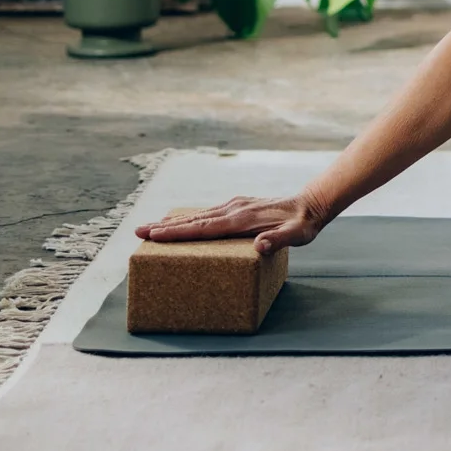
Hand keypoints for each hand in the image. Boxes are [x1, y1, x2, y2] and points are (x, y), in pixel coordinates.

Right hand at [134, 192, 327, 254]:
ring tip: (150, 228)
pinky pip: (208, 213)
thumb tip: (260, 246)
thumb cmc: (303, 225)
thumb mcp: (296, 236)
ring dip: (173, 222)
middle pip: (193, 220)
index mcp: (242, 220)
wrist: (312, 204)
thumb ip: (278, 241)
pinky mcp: (239, 206)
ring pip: (197, 215)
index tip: (154, 236)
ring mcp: (235, 206)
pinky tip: (181, 222)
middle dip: (164, 227)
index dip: (177, 233)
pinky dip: (190, 218)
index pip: (203, 228)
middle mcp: (234, 210)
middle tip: (138, 232)